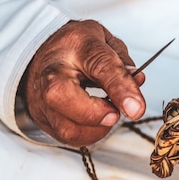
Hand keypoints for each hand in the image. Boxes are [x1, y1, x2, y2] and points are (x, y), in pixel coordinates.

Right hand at [22, 20, 145, 145]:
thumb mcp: (106, 42)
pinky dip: (88, 135)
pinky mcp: (42, 118)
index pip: (99, 65)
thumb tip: (137, 82)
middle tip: (115, 113)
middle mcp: (52, 71)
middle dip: (94, 114)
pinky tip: (96, 122)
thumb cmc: (78, 49)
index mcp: (75, 45)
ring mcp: (41, 97)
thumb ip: (123, 62)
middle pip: (60, 95)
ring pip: (64, 126)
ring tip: (108, 114)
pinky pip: (67, 137)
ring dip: (96, 129)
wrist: (46, 56)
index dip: (121, 88)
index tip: (137, 108)